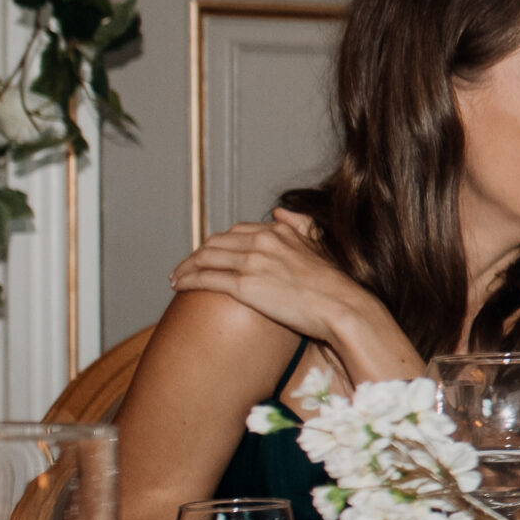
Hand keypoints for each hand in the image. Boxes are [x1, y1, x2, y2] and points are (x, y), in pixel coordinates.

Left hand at [170, 209, 381, 347]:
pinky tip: (178, 285)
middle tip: (188, 266)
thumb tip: (280, 211)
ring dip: (186, 266)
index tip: (212, 254)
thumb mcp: (321, 246)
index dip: (220, 242)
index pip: (237, 231)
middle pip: (216, 242)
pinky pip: (205, 278)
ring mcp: (252, 262)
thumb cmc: (336, 286)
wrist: (343, 308)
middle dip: (197, 254)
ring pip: (205, 258)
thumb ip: (302, 224)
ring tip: (176, 277)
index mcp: (279, 232)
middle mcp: (262, 241)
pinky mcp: (244, 285)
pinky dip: (187, 280)